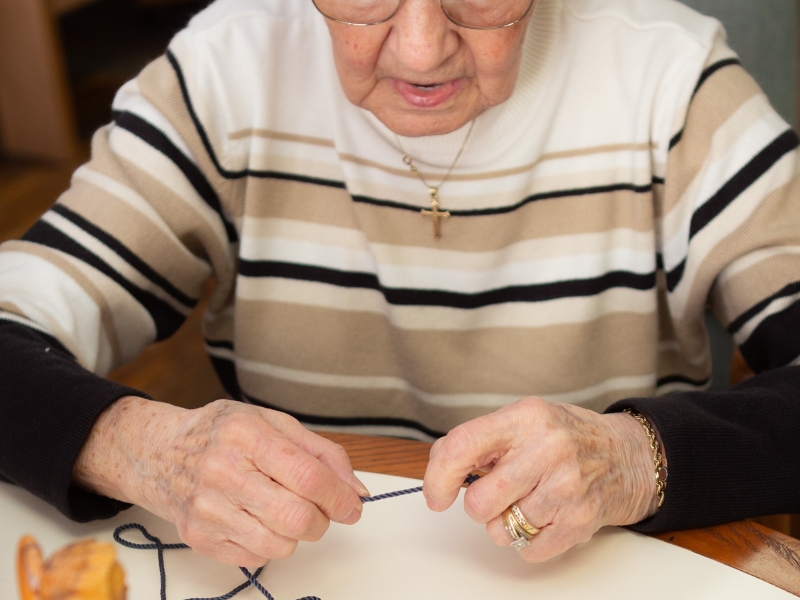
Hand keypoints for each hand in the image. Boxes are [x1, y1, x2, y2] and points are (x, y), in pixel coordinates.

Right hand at [74, 398, 367, 567]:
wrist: (158, 452)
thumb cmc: (222, 433)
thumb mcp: (273, 422)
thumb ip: (321, 453)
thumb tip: (356, 491)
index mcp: (246, 434)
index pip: (308, 477)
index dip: (340, 497)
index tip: (352, 506)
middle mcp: (223, 472)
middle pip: (297, 517)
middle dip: (322, 520)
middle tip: (320, 510)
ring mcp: (207, 508)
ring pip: (280, 545)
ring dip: (297, 534)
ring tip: (285, 511)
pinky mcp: (198, 537)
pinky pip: (255, 558)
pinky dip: (269, 543)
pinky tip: (257, 518)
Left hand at [422, 397, 657, 561]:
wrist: (627, 455)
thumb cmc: (566, 437)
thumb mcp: (524, 419)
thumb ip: (482, 439)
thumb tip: (441, 466)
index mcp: (524, 418)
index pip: (462, 446)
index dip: (439, 476)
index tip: (437, 494)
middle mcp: (547, 449)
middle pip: (480, 501)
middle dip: (478, 505)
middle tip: (497, 493)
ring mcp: (566, 487)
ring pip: (501, 530)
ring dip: (505, 523)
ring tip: (528, 501)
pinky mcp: (580, 520)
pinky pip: (528, 549)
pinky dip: (529, 539)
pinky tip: (545, 515)